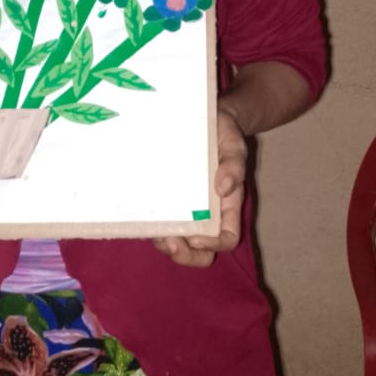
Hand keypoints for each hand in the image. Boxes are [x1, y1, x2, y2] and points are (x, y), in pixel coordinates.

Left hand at [153, 106, 246, 267]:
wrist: (205, 119)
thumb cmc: (223, 134)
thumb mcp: (234, 145)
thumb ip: (234, 165)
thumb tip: (224, 188)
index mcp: (226, 206)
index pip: (227, 238)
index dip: (215, 244)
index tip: (198, 237)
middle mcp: (205, 214)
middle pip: (198, 251)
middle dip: (184, 255)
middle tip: (171, 242)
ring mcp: (183, 210)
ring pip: (175, 241)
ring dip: (164, 244)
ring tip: (154, 232)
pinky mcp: (164, 201)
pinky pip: (157, 223)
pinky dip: (150, 227)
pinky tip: (140, 217)